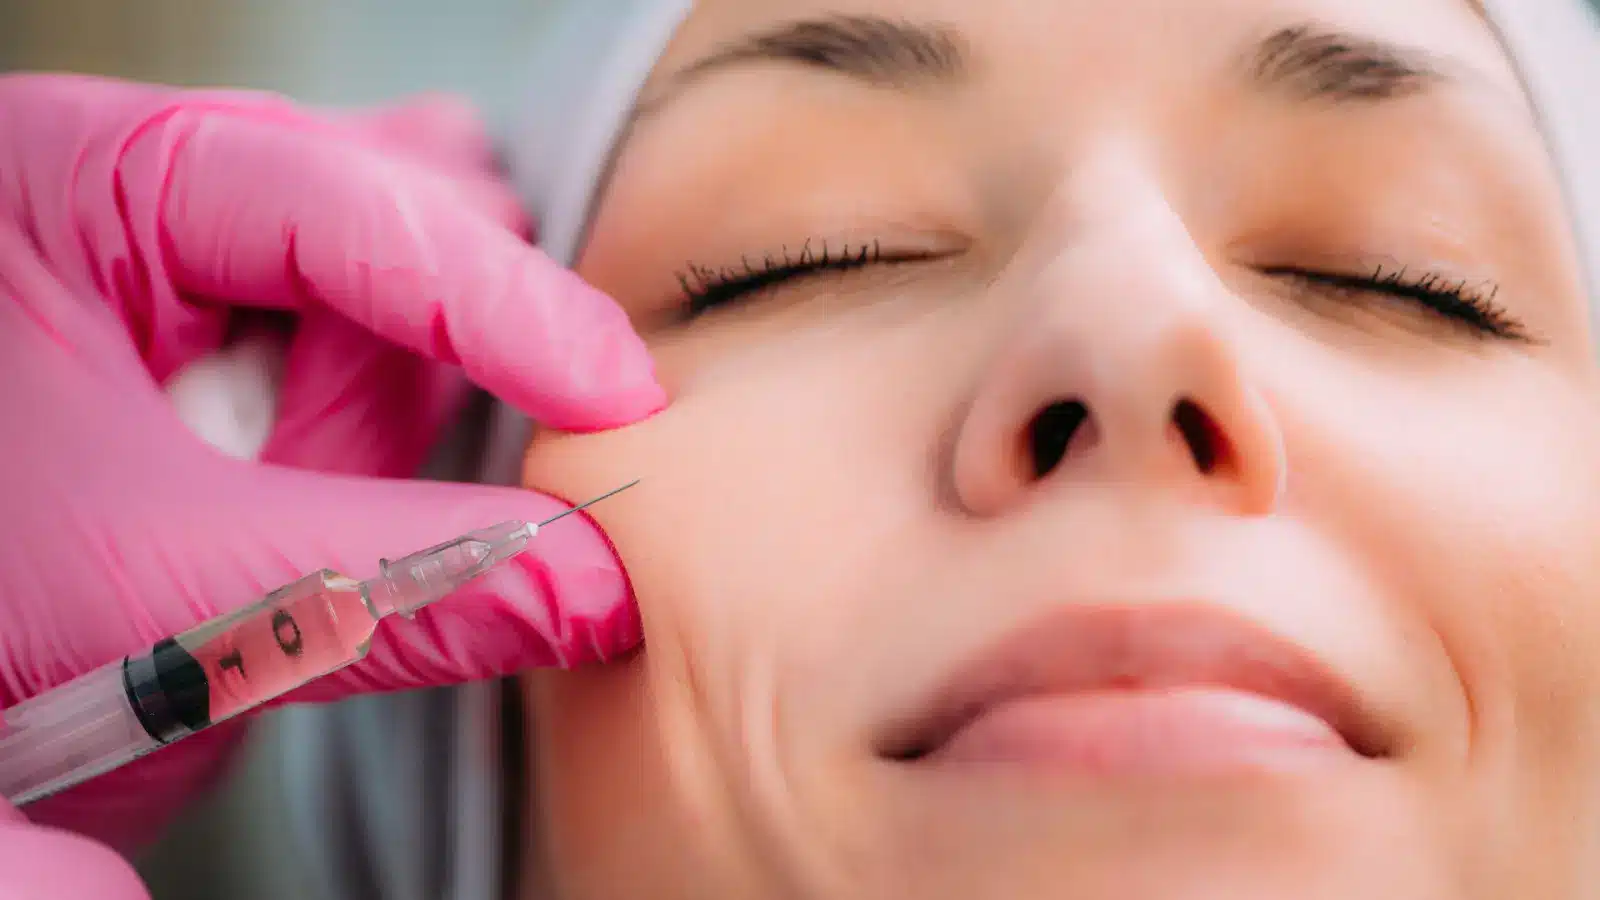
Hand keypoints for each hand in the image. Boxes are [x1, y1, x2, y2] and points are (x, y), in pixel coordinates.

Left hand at [0, 74, 663, 897]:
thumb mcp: (165, 600)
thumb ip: (390, 587)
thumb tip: (604, 591)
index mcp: (73, 179)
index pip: (335, 203)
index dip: (498, 307)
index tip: (616, 403)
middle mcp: (142, 177)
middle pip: (389, 222)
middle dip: (403, 382)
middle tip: (339, 495)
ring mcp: (194, 233)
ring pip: (402, 269)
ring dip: (390, 406)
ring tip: (278, 498)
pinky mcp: (235, 302)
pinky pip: (382, 315)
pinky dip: (399, 397)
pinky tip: (342, 457)